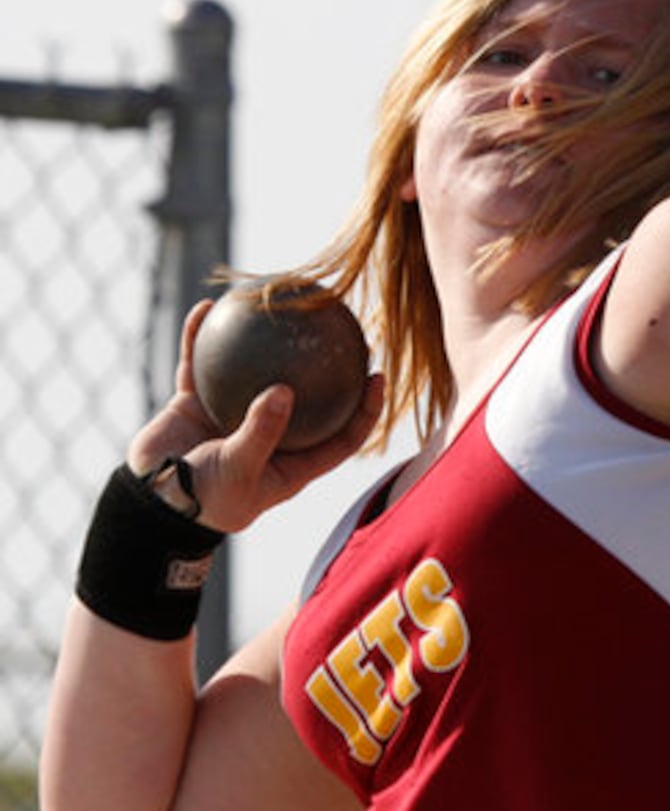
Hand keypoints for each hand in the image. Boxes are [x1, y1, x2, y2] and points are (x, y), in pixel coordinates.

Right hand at [126, 299, 384, 532]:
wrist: (150, 506)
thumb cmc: (204, 500)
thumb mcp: (240, 470)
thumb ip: (262, 432)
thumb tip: (285, 390)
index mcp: (291, 462)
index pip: (343, 435)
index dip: (366, 409)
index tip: (377, 376)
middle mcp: (269, 434)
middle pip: (309, 395)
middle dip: (326, 365)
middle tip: (342, 330)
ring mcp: (233, 415)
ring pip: (257, 371)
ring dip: (265, 340)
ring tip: (279, 304)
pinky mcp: (198, 403)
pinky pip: (201, 364)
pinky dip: (201, 338)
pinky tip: (206, 308)